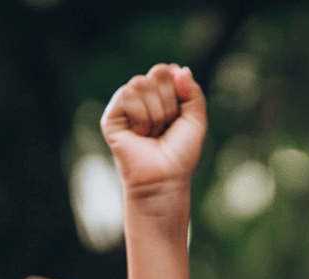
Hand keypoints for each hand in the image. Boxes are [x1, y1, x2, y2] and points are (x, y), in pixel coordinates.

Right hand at [101, 63, 205, 208]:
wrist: (165, 179)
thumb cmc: (180, 155)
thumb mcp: (196, 121)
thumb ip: (194, 93)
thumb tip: (181, 70)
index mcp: (160, 94)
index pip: (169, 71)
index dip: (179, 92)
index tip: (179, 117)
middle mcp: (141, 95)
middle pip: (158, 73)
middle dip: (169, 104)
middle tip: (165, 129)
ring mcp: (125, 103)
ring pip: (142, 83)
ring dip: (157, 114)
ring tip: (153, 134)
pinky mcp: (112, 114)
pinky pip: (128, 96)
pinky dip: (141, 118)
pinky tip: (139, 134)